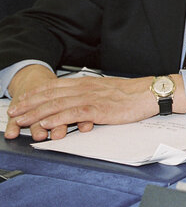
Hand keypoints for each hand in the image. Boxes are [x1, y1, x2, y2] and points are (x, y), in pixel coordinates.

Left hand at [6, 67, 185, 140]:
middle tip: (12, 112)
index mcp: (87, 82)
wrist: (150, 93)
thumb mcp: (107, 90)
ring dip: (37, 113)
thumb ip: (91, 94)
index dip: (35, 94)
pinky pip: (73, 114)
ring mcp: (91, 98)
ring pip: (58, 104)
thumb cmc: (133, 94)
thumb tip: (78, 102)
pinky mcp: (99, 109)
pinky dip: (57, 119)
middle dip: (29, 104)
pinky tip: (46, 124)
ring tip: (22, 121)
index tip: (20, 101)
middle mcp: (85, 88)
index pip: (54, 86)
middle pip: (51, 95)